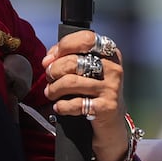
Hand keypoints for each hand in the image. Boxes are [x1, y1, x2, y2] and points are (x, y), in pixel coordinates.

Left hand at [42, 30, 129, 160]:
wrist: (111, 121)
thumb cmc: (93, 91)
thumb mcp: (87, 70)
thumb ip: (67, 58)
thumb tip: (48, 59)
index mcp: (109, 54)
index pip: (87, 39)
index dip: (65, 45)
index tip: (52, 56)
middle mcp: (113, 69)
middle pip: (74, 62)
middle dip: (54, 70)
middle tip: (49, 77)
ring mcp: (111, 88)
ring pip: (71, 82)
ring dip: (54, 88)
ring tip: (50, 92)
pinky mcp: (107, 107)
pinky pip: (77, 103)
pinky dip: (62, 105)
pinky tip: (59, 106)